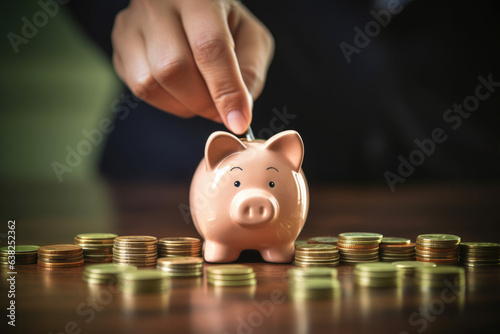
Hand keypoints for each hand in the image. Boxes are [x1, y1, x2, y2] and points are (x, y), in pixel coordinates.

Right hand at [111, 0, 273, 133]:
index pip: (209, 48)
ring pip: (151, 83)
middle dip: (203, 102)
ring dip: (183, 105)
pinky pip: (139, 89)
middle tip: (221, 111)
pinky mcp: (120, 46)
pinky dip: (167, 101)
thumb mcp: (250, 37)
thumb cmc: (223, 22)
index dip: (226, 90)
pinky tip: (181, 90)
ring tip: (202, 97)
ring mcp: (131, 25)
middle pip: (174, 68)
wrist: (184, 4)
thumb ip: (250, 72)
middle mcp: (157, 5)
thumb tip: (237, 112)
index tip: (238, 122)